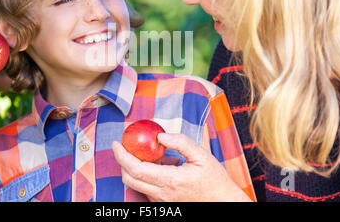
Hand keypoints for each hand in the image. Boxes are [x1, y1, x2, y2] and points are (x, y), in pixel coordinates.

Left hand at [112, 133, 250, 201]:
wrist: (223, 203)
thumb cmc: (214, 179)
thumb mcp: (202, 155)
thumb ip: (180, 142)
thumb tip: (160, 136)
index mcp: (170, 181)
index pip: (135, 169)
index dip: (121, 155)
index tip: (116, 143)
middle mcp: (162, 194)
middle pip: (129, 178)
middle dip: (121, 161)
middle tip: (123, 145)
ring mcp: (161, 202)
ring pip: (136, 184)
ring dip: (135, 167)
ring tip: (155, 155)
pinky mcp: (162, 205)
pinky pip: (146, 189)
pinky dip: (146, 175)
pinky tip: (162, 166)